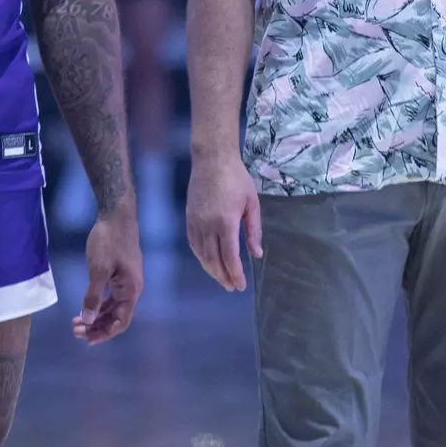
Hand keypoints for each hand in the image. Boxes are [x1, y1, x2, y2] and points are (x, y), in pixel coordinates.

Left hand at [71, 205, 142, 344]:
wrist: (117, 214)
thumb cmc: (108, 241)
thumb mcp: (98, 270)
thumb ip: (93, 297)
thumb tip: (87, 320)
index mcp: (131, 290)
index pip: (121, 322)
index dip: (104, 333)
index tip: (86, 339)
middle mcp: (132, 288)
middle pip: (117, 317)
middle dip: (96, 326)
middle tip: (75, 330)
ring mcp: (127, 280)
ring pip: (113, 307)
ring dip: (96, 317)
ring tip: (76, 321)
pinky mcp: (121, 273)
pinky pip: (112, 296)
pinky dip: (99, 304)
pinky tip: (86, 306)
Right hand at [186, 151, 262, 290]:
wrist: (212, 160)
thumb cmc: (237, 179)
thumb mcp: (251, 204)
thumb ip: (253, 231)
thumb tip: (257, 254)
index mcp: (226, 222)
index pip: (229, 256)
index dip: (235, 274)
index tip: (240, 285)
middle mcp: (208, 225)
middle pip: (213, 259)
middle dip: (223, 276)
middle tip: (231, 286)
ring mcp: (196, 222)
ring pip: (201, 254)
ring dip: (211, 269)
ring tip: (221, 279)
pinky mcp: (189, 218)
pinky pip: (193, 243)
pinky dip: (200, 256)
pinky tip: (208, 262)